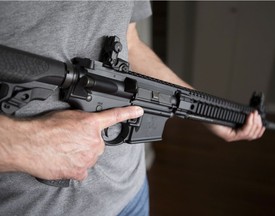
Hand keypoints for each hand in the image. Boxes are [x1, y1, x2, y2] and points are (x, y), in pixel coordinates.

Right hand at [0, 106, 142, 180]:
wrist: (31, 144)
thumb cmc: (46, 128)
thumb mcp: (68, 115)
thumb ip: (83, 120)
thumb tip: (86, 125)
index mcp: (92, 124)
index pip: (115, 116)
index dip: (129, 113)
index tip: (139, 111)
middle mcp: (94, 141)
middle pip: (98, 144)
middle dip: (88, 142)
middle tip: (71, 141)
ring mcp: (89, 157)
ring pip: (90, 156)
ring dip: (81, 154)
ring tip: (65, 150)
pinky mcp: (80, 171)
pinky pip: (83, 170)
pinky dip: (77, 167)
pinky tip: (66, 162)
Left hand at [206, 111, 264, 141]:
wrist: (201, 111)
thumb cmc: (212, 111)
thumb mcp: (229, 113)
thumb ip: (238, 115)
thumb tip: (251, 112)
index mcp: (234, 131)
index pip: (251, 135)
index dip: (259, 128)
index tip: (261, 120)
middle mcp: (233, 136)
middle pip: (253, 135)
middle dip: (258, 124)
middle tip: (257, 114)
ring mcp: (230, 137)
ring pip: (249, 134)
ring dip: (254, 123)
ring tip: (254, 114)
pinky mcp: (227, 136)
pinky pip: (243, 132)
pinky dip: (249, 123)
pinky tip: (249, 117)